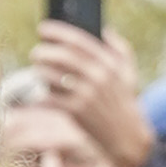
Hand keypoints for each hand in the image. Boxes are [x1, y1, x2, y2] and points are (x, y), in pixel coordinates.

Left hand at [33, 15, 157, 166]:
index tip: (43, 28)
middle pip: (63, 56)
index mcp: (109, 63)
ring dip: (40, 71)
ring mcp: (86, 95)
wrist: (126, 137)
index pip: (78, 40)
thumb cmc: (124, 102)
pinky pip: (51, 98)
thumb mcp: (129, 73)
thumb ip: (120, 48)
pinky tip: (41, 94)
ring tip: (38, 70)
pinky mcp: (76, 112)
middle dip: (44, 51)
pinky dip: (43, 95)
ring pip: (53, 76)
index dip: (57, 32)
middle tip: (36, 52)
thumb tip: (105, 29)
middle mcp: (98, 77)